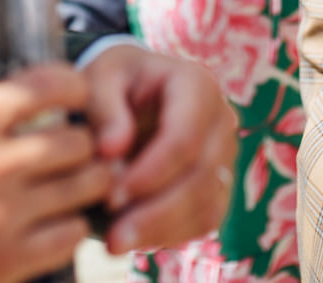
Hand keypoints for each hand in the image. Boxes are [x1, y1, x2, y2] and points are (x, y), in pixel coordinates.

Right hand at [0, 63, 111, 282]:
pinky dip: (71, 228)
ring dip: (85, 181)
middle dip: (83, 138)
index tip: (75, 90)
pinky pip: (71, 236)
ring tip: (74, 183)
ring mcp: (4, 217)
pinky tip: (55, 225)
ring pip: (87, 185)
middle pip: (80, 138)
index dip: (72, 83)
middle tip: (75, 145)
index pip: (47, 84)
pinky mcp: (6, 264)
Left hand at [80, 44, 236, 255]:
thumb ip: (103, 108)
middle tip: (112, 237)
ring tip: (115, 242)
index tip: (110, 196)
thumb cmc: (112, 83)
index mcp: (197, 85)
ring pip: (207, 204)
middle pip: (201, 176)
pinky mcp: (218, 186)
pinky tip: (132, 240)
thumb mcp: (98, 80)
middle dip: (156, 212)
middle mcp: (221, 121)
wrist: (129, 92)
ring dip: (161, 230)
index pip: (186, 138)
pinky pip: (204, 219)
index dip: (151, 173)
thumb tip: (112, 149)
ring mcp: (224, 156)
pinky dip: (170, 235)